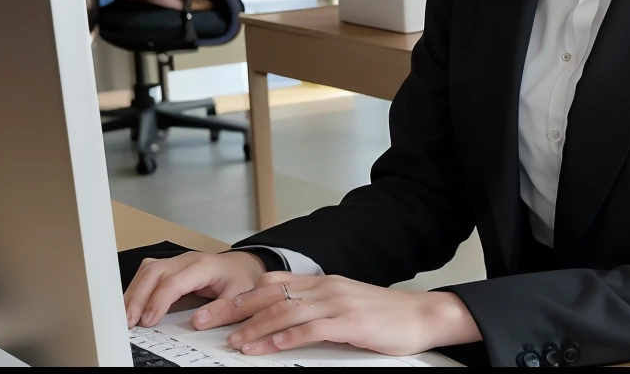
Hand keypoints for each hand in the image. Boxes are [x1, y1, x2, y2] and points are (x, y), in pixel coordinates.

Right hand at [123, 250, 266, 327]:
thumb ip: (222, 310)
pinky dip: (137, 288)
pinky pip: (148, 273)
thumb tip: (197, 322)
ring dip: (133, 292)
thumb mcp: (241, 296)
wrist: (244, 266)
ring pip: (147, 270)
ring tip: (125, 316)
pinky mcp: (170, 266)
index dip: (158, 301)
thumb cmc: (241, 279)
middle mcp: (187, 260)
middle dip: (138, 297)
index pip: (174, 281)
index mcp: (204, 266)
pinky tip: (131, 304)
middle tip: (128, 322)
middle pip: (154, 272)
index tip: (148, 321)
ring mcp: (177, 261)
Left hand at [192, 272, 480, 357]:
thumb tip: (281, 320)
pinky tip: (271, 347)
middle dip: (234, 310)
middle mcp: (326, 287)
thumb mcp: (344, 305)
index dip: (240, 296)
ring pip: (286, 312)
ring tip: (235, 342)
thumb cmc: (384, 315)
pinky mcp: (351, 322)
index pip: (271, 284)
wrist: (422, 316)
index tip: (215, 309)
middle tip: (208, 323)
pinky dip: (288, 338)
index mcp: (322, 282)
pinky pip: (312, 329)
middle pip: (270, 295)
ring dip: (256, 328)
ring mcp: (338, 303)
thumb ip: (315, 307)